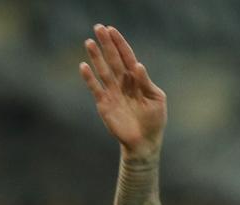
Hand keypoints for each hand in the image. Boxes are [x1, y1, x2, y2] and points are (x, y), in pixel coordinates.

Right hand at [79, 24, 166, 157]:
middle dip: (107, 44)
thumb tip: (138, 65)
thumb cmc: (154, 120)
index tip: (112, 30)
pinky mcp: (104, 103)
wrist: (144, 141)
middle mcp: (123, 83)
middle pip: (113, 60)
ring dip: (96, 56)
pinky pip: (95, 88)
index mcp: (138, 80)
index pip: (128, 58)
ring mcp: (113, 92)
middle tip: (99, 27)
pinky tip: (84, 66)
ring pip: (103, 70)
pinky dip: (89, 77)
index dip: (120, 44)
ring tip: (89, 41)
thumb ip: (146, 82)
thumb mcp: (155, 100)